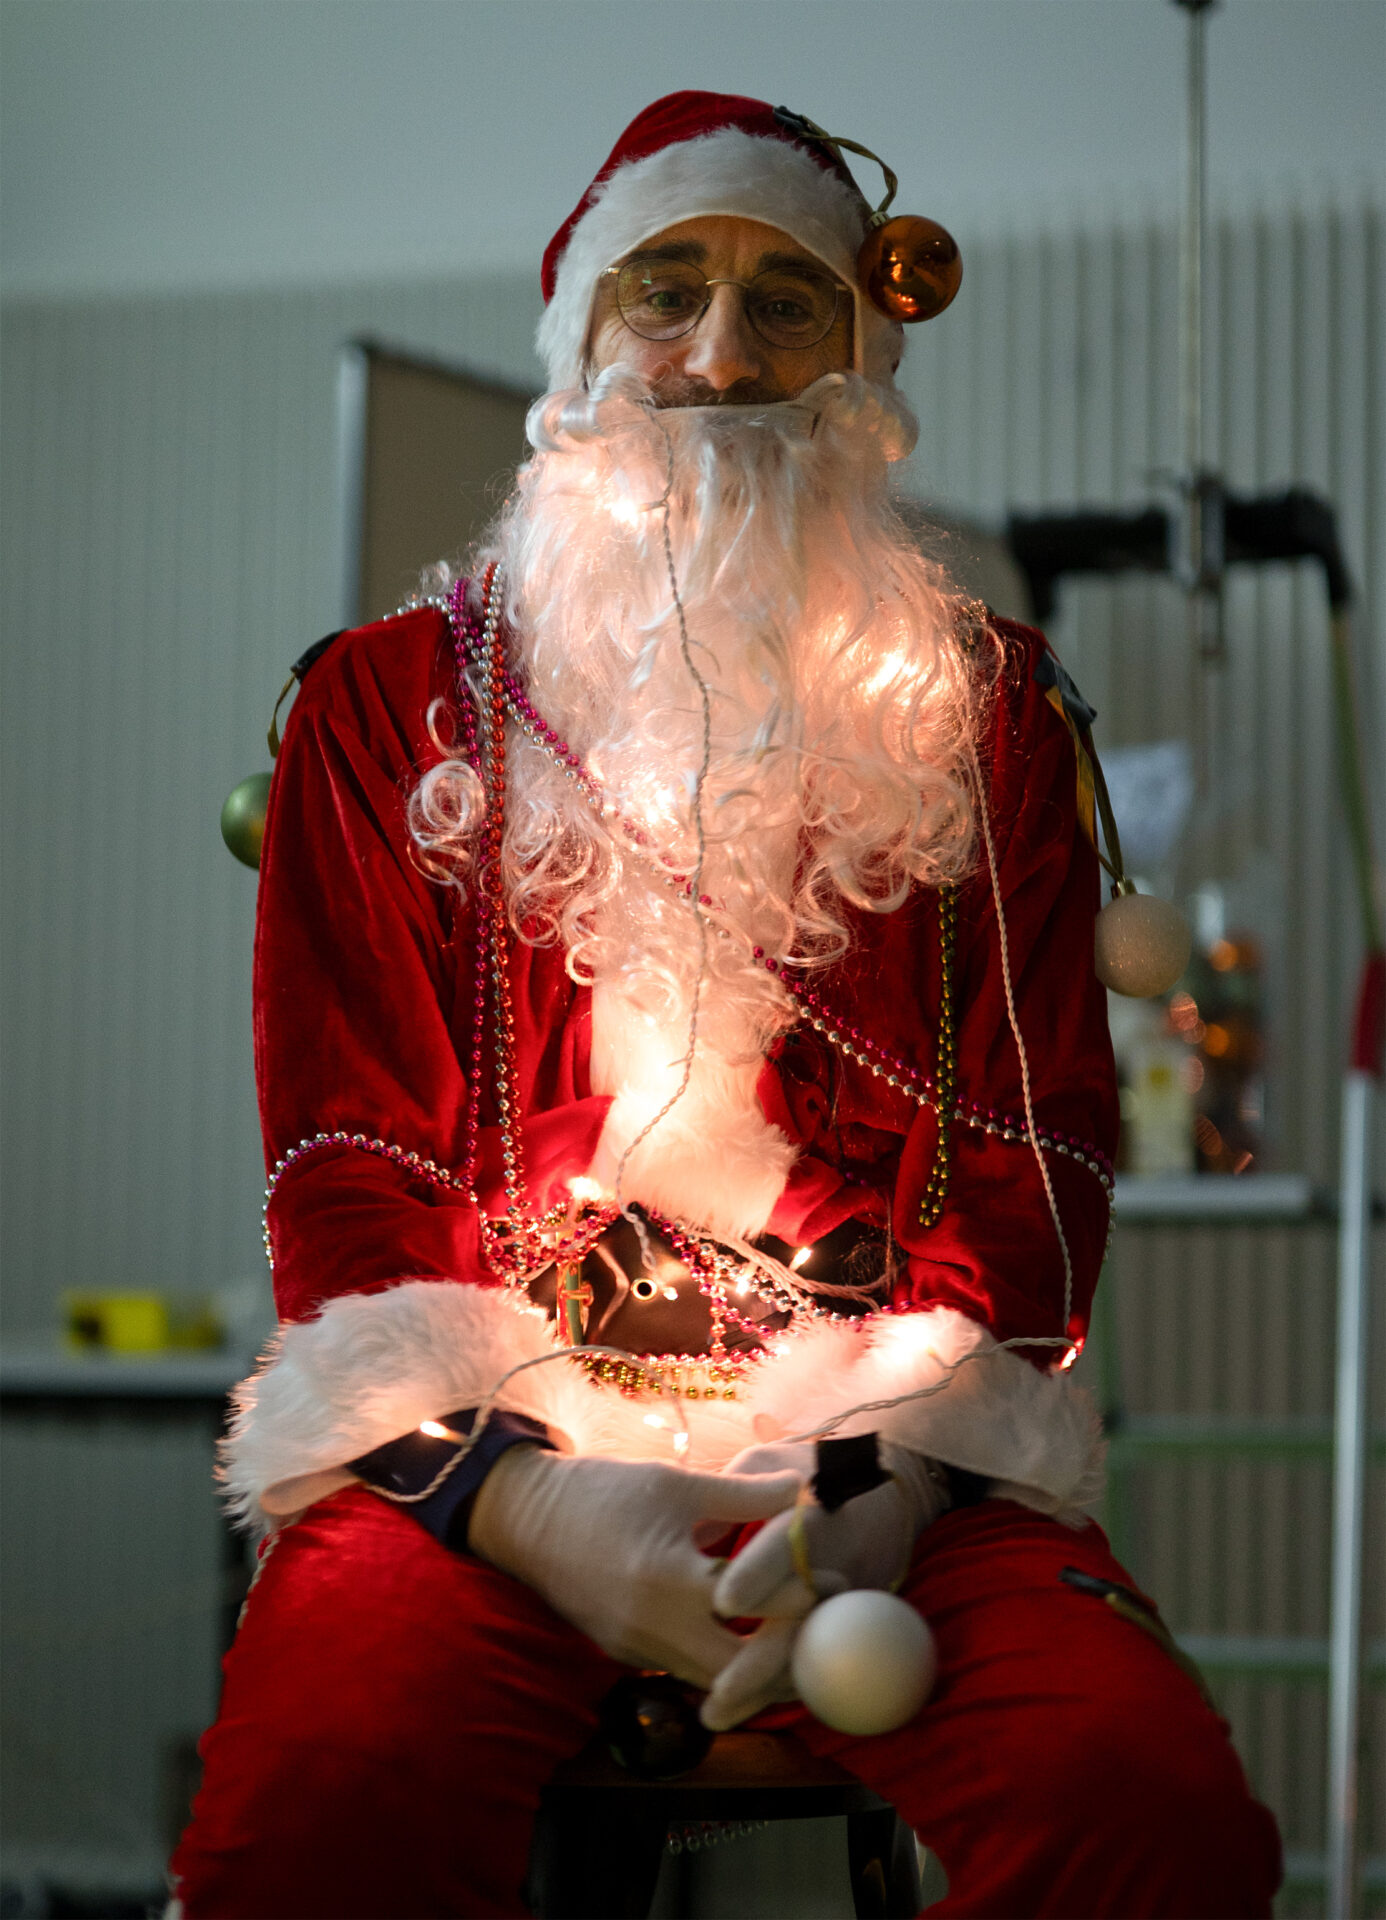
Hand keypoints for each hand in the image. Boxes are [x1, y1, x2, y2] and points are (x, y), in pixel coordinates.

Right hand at [467, 1446, 801, 1688]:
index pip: (758, 1609)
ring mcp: (636, 1650)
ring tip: (793, 1635)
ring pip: (714, 1683)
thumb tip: (803, 1488)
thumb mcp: (675, 1483)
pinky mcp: (625, 1656)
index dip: (804, 1597)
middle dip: (785, 1655)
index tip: (835, 1582)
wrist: (524, 1518)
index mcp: (671, 1579)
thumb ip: (743, 1494)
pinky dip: (721, 1664)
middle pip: (741, 1673)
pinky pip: (686, 1672)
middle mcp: (654, 1628)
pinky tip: (745, 1638)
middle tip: (822, 1630)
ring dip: (755, 1666)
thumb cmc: (601, 1491)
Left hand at [701, 1441, 948, 1729]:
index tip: (722, 1602)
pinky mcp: (849, 1622)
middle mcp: (829, 1562)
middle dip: (757, 1662)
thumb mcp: (768, 1462)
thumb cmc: (810, 1472)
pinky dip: (780, 1684)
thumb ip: (731, 1493)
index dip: (756, 1574)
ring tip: (717, 1713)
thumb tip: (694, 1534)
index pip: (782, 1548)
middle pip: (797, 1621)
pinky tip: (743, 1703)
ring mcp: (844, 1599)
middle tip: (715, 1697)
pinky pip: (813, 1658)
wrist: (887, 1490)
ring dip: (764, 1687)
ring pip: (807, 1652)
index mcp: (807, 1515)